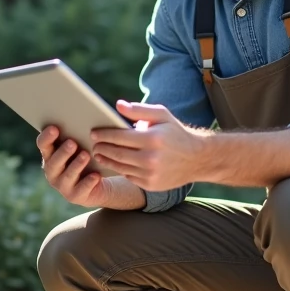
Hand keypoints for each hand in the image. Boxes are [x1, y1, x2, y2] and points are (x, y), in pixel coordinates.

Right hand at [36, 126, 112, 207]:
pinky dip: (89, 182)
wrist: (97, 181)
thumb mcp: (81, 144)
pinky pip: (81, 190)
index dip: (47, 137)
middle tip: (72, 143)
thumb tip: (85, 115)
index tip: (54, 128)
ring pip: (67, 176)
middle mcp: (52, 171)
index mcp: (50, 154)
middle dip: (62, 153)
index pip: (43, 145)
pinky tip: (96, 175)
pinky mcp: (75, 196)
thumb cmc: (86, 155)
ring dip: (76, 165)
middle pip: (53, 162)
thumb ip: (77, 132)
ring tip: (86, 155)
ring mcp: (62, 185)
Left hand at [90, 101, 205, 191]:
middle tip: (93, 144)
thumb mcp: (162, 115)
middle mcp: (151, 158)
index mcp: (152, 139)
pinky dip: (120, 169)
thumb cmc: (175, 133)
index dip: (104, 135)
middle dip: (102, 148)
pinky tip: (114, 163)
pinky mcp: (150, 185)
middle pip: (117, 153)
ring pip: (120, 167)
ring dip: (107, 160)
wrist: (196, 159)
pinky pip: (129, 176)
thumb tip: (118, 105)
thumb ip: (139, 110)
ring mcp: (150, 174)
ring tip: (99, 154)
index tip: (94, 133)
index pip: (120, 137)